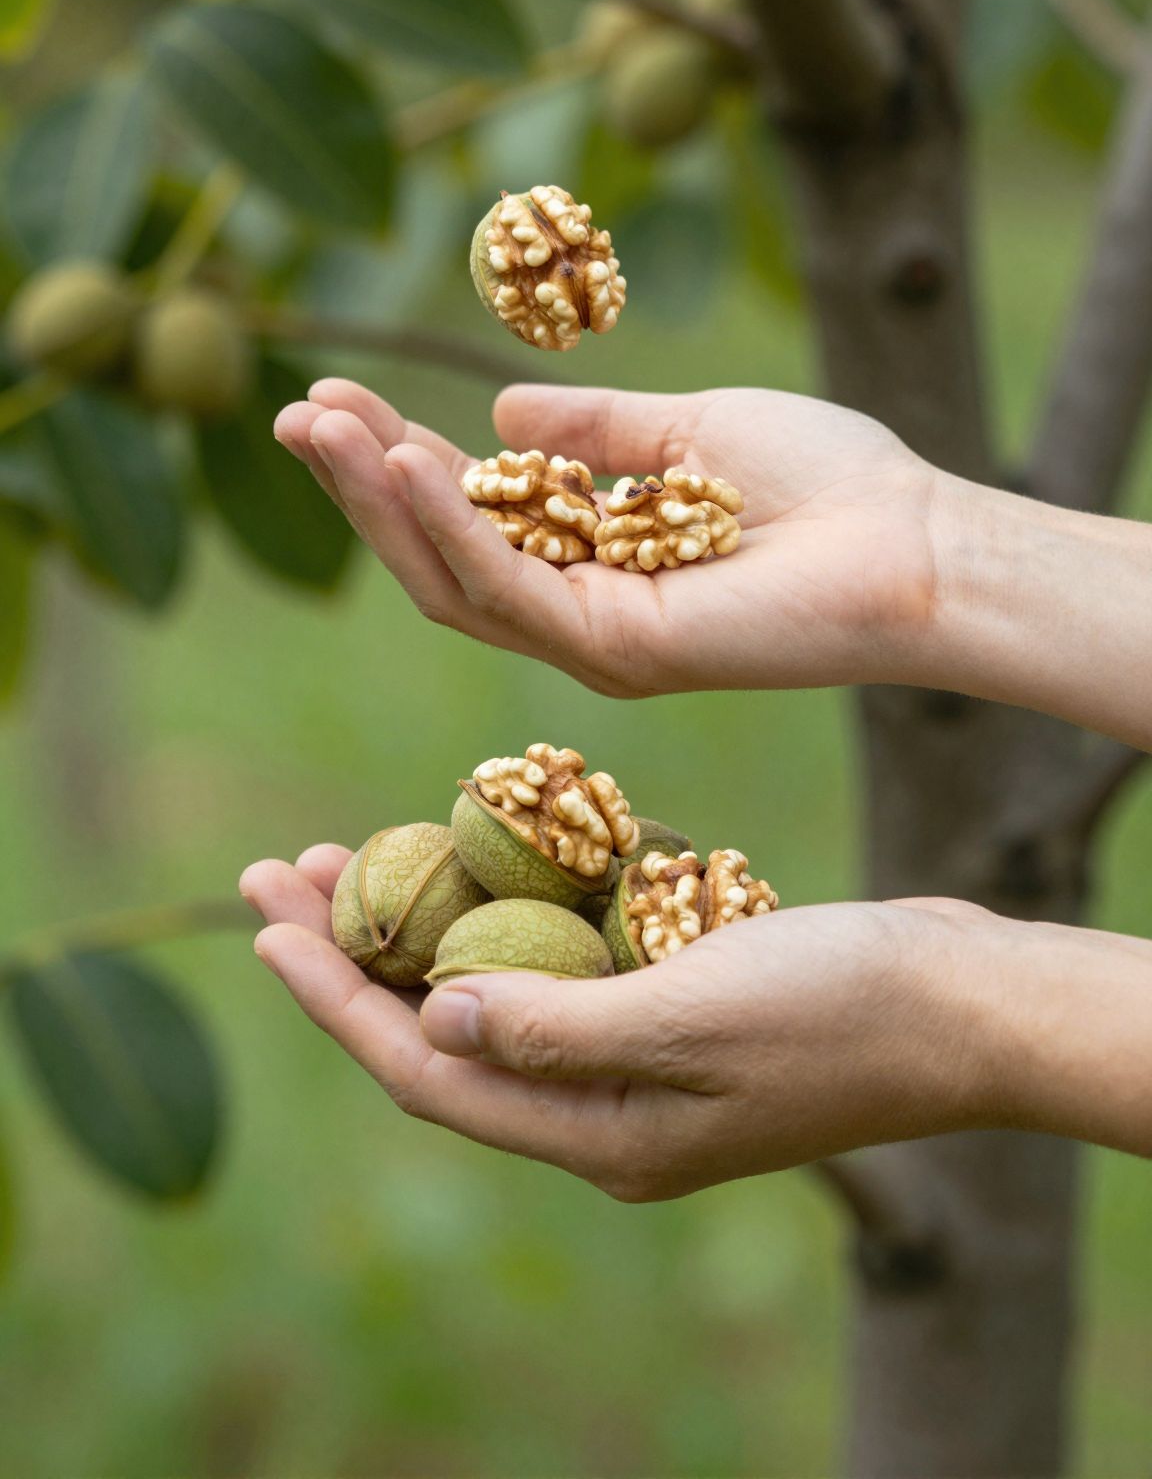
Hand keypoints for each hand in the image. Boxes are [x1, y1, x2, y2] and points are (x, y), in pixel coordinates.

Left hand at [240, 847, 1005, 1200]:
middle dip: (358, 951)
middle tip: (286, 870)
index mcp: (600, 1132)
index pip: (427, 1067)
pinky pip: (567, 962)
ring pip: (498, 990)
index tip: (264, 922)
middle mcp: (607, 1107)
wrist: (968, 1002)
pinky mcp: (679, 1006)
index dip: (336, 996)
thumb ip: (553, 1025)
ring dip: (428, 921)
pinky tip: (487, 850)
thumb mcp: (689, 1014)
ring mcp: (644, 1058)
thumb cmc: (841, 1006)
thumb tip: (427, 1021)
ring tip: (358, 849)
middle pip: (445, 1030)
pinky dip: (518, 909)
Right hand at [273, 378, 939, 696]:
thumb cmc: (828, 484)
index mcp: (594, 560)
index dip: (397, 462)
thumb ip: (595, 427)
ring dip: (381, 503)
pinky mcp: (618, 650)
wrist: (918, 538)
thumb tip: (501, 406)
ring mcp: (595, 640)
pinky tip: (404, 462)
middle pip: (437, 559)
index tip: (336, 401)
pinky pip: (508, 590)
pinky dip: (449, 527)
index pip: (469, 517)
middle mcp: (581, 613)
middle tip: (297, 412)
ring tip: (323, 426)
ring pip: (451, 582)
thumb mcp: (688, 429)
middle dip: (363, 485)